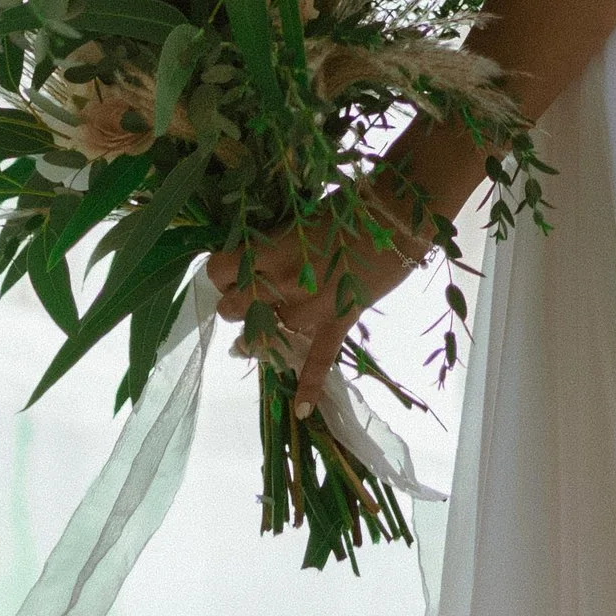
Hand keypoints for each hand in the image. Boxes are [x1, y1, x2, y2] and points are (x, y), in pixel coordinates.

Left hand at [205, 205, 424, 416]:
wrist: (396, 217)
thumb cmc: (348, 205)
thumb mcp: (299, 217)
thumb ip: (273, 242)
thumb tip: (257, 258)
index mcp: (268, 252)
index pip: (218, 271)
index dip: (221, 270)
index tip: (230, 266)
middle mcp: (280, 286)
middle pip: (233, 308)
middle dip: (236, 302)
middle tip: (250, 292)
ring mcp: (308, 310)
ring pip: (264, 336)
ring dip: (259, 331)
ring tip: (262, 326)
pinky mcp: (337, 324)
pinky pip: (320, 361)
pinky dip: (310, 387)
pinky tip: (303, 410)